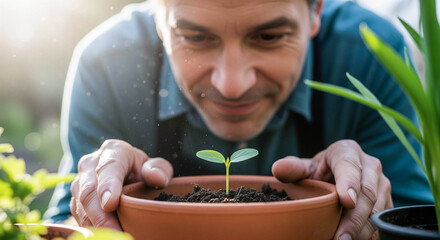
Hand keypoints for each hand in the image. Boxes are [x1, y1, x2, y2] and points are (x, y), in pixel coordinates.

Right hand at [70, 139, 173, 229]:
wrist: (127, 175)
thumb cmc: (142, 171)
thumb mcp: (155, 167)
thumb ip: (159, 169)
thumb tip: (156, 178)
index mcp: (113, 151)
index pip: (108, 167)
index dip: (108, 185)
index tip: (110, 204)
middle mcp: (91, 164)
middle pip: (89, 191)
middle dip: (101, 215)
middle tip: (115, 233)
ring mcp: (80, 182)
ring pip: (81, 206)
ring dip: (95, 225)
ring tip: (113, 237)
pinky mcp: (75, 200)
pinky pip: (78, 216)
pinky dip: (91, 228)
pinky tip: (104, 236)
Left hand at [272, 139, 391, 239]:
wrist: (338, 175)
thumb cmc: (320, 171)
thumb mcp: (305, 168)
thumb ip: (293, 168)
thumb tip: (277, 168)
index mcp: (347, 151)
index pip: (350, 165)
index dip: (349, 183)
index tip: (346, 201)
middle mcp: (370, 165)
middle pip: (367, 193)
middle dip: (355, 217)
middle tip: (340, 237)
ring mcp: (382, 184)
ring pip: (378, 209)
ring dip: (363, 229)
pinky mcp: (387, 201)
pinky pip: (382, 220)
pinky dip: (370, 233)